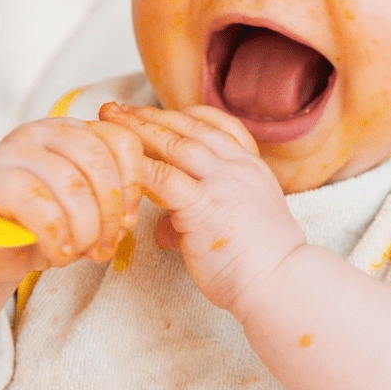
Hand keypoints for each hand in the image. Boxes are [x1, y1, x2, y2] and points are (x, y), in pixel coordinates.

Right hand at [0, 117, 143, 285]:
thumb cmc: (35, 228)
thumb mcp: (84, 213)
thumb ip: (108, 206)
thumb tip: (127, 220)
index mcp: (71, 133)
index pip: (119, 140)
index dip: (132, 184)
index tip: (128, 219)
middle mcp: (42, 134)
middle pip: (98, 161)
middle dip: (111, 212)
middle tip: (105, 245)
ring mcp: (10, 154)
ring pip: (71, 185)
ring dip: (85, 229)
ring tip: (78, 253)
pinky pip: (39, 207)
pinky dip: (57, 238)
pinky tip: (56, 255)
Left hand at [99, 103, 304, 312]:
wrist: (281, 281)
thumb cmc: (261, 264)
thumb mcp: (236, 227)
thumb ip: (199, 218)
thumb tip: (168, 229)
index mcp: (251, 168)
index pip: (218, 126)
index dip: (185, 115)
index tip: (158, 112)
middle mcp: (238, 167)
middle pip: (189, 128)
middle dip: (151, 115)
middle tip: (119, 108)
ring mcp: (223, 182)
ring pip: (175, 143)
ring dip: (139, 128)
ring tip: (110, 119)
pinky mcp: (204, 204)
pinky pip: (163, 176)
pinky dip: (138, 165)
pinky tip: (116, 160)